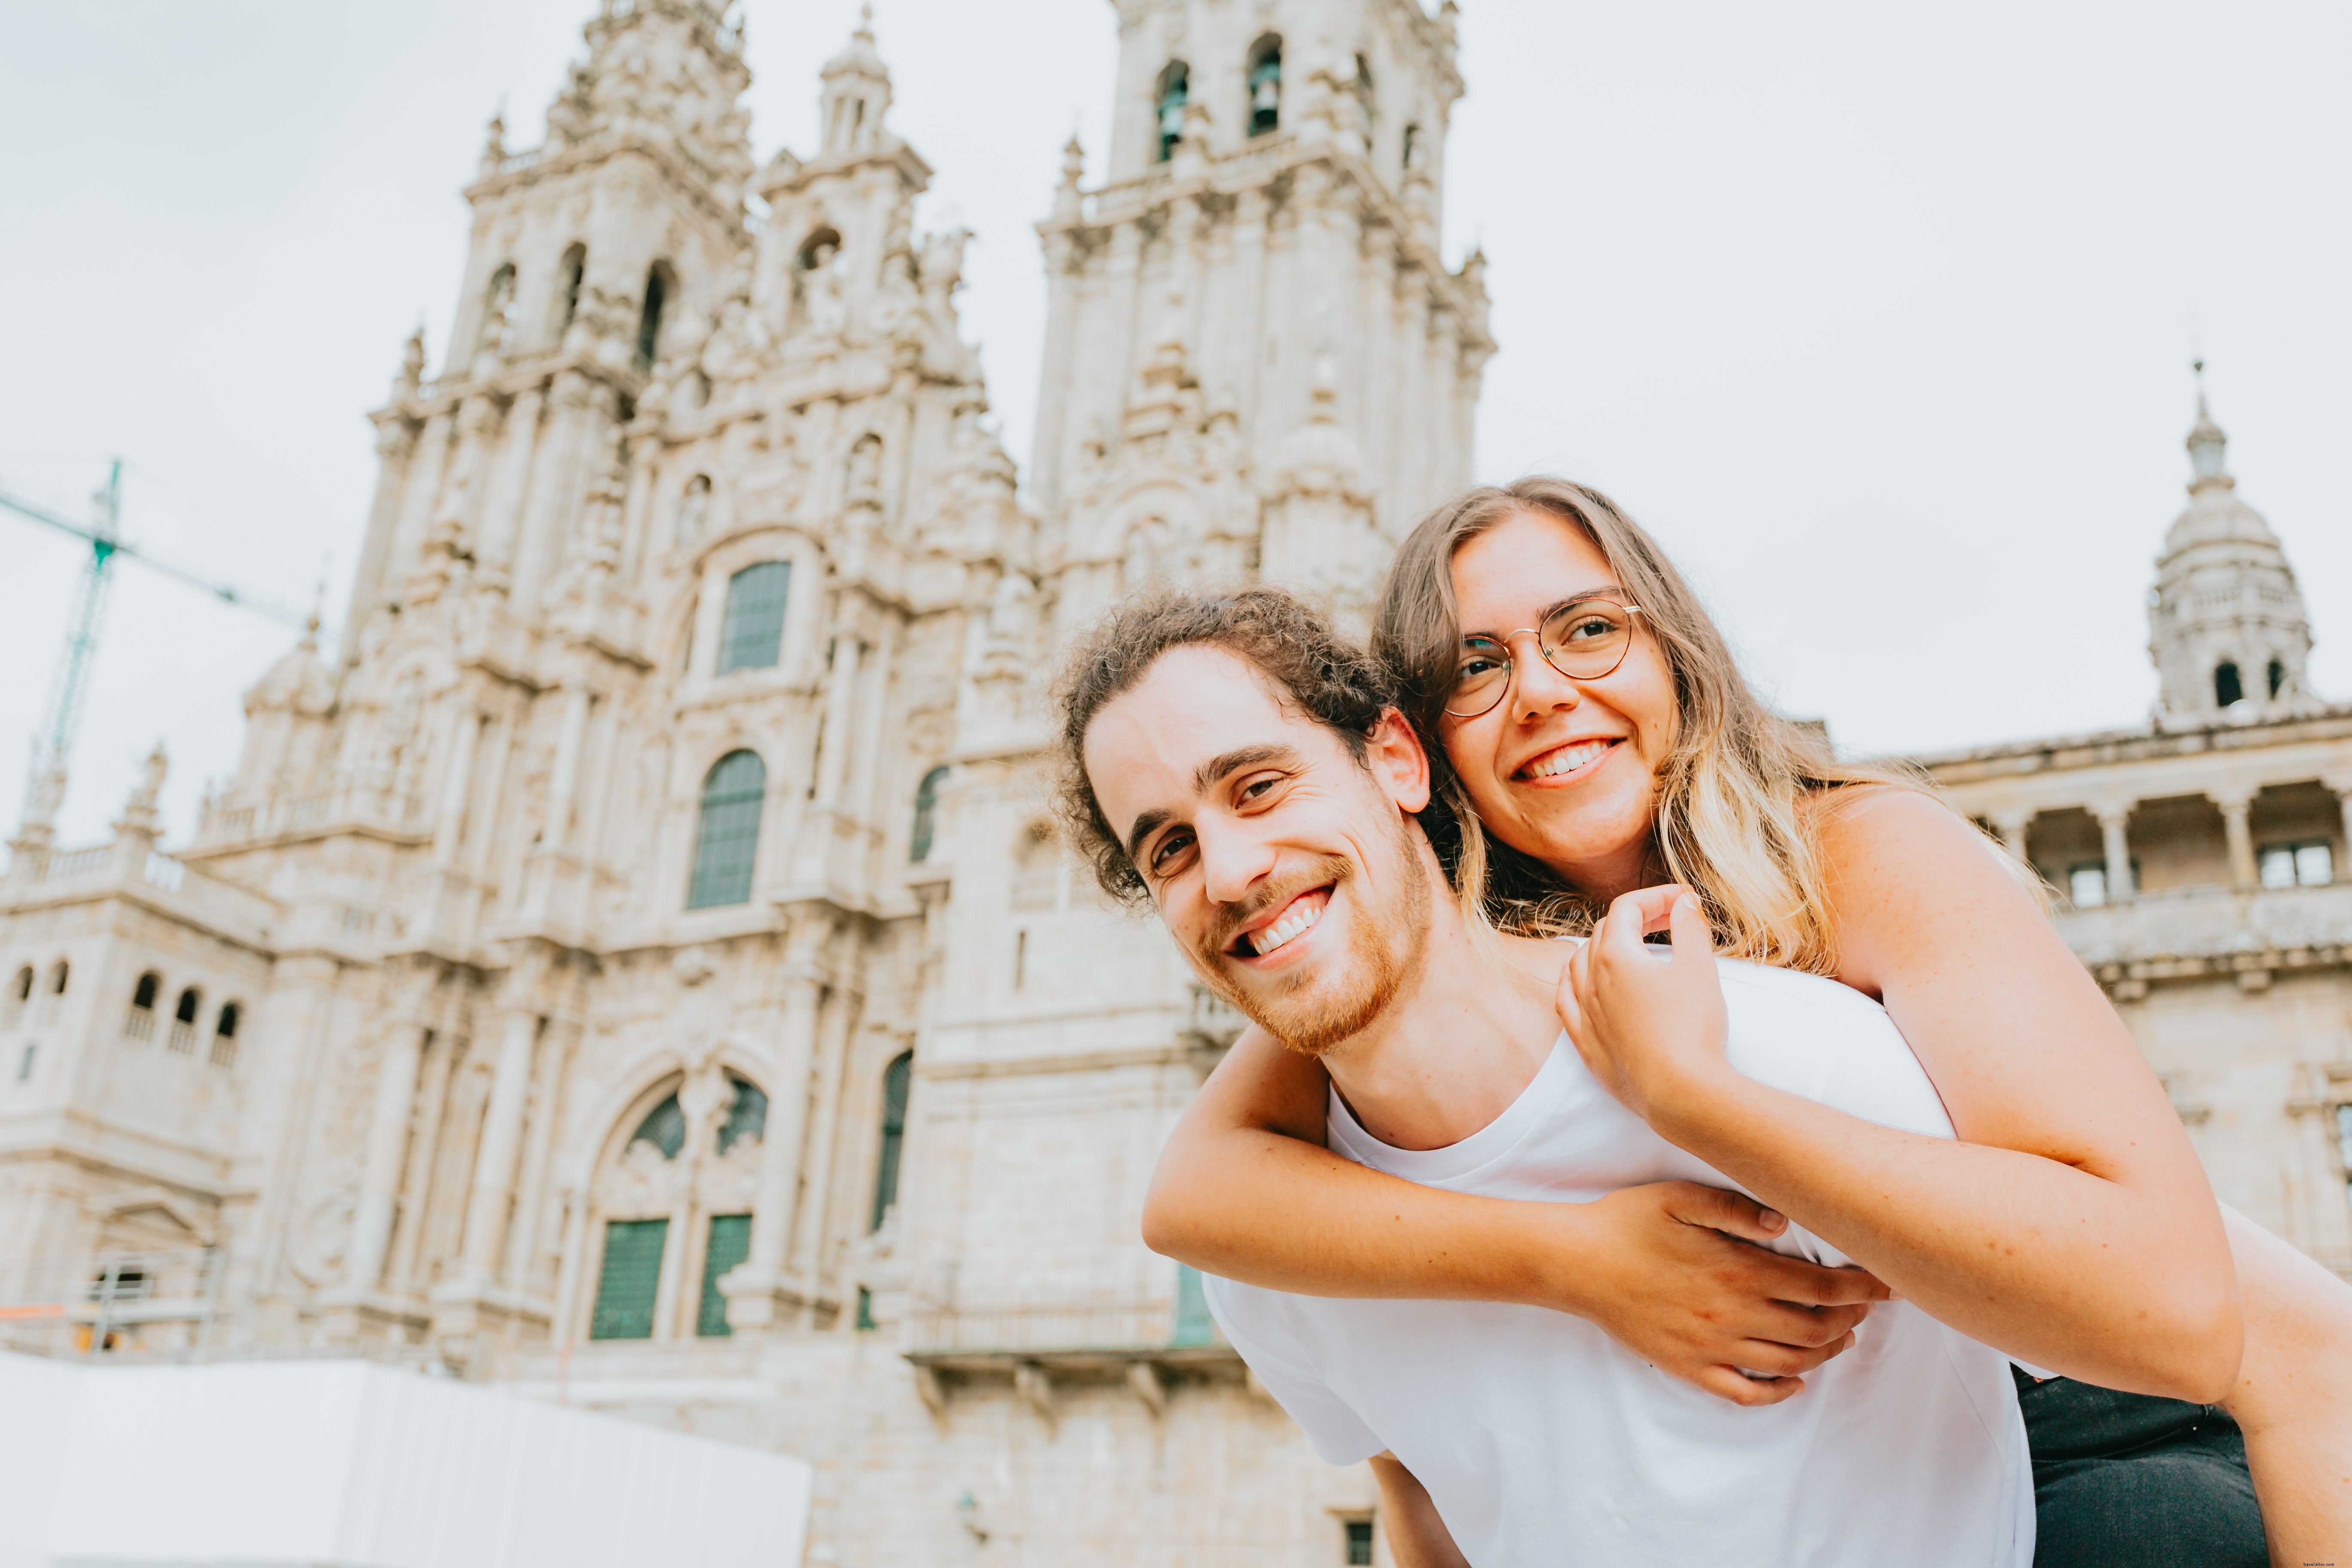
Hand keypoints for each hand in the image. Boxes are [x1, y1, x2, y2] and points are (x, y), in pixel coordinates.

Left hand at [1558, 885, 1731, 1124]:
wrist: (1679, 1092)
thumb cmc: (1691, 1029)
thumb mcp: (1698, 969)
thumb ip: (1690, 927)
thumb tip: (1684, 901)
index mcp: (1615, 957)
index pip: (1626, 909)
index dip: (1655, 897)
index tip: (1683, 899)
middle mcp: (1590, 981)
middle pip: (1603, 932)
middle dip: (1636, 918)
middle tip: (1669, 919)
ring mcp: (1583, 1014)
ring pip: (1578, 964)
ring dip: (1604, 946)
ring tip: (1631, 947)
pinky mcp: (1586, 1044)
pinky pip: (1567, 1002)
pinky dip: (1577, 982)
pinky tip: (1590, 984)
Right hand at [1563, 1181, 1889, 1405]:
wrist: (1576, 1264)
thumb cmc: (1627, 1223)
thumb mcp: (1680, 1197)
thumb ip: (1737, 1208)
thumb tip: (1786, 1224)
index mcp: (1737, 1270)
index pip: (1820, 1288)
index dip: (1862, 1288)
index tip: (1886, 1282)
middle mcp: (1732, 1315)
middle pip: (1814, 1328)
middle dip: (1851, 1319)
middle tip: (1867, 1307)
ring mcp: (1712, 1347)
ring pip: (1789, 1362)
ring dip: (1825, 1352)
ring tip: (1841, 1337)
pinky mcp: (1690, 1368)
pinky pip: (1747, 1393)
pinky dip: (1780, 1392)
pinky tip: (1794, 1381)